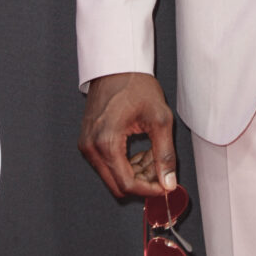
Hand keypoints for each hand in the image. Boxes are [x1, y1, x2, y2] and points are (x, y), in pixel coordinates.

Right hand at [78, 72, 176, 197]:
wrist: (117, 66)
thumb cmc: (135, 84)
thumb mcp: (159, 117)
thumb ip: (164, 153)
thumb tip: (168, 182)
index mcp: (106, 142)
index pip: (126, 184)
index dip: (149, 189)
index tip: (165, 185)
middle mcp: (91, 148)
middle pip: (117, 185)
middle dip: (142, 181)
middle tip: (160, 167)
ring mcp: (87, 145)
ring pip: (112, 176)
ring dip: (134, 172)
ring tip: (152, 153)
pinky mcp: (88, 141)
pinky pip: (106, 165)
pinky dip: (124, 164)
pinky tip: (139, 150)